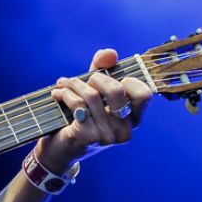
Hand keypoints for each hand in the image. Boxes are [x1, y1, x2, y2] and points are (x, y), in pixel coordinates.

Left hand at [36, 48, 151, 173]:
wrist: (59, 149)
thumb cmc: (80, 118)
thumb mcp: (93, 92)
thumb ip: (102, 71)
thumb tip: (109, 52)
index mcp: (133, 119)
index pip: (144, 94)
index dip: (128, 80)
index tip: (110, 78)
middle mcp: (125, 130)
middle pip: (117, 90)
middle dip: (95, 77)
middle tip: (80, 80)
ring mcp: (108, 136)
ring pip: (92, 96)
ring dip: (73, 84)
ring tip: (63, 84)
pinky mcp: (89, 137)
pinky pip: (78, 104)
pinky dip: (65, 94)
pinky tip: (57, 94)